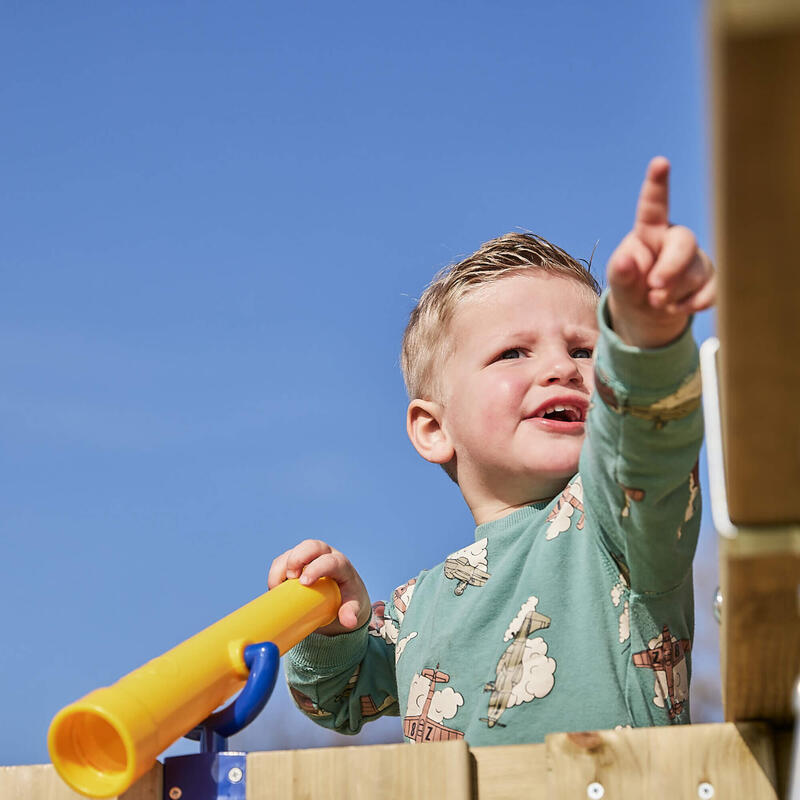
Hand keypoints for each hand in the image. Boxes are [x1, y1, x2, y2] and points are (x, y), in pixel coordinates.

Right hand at [267, 539, 370, 635]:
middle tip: (291, 578)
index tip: (305, 582)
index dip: (317, 568)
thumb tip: (349, 622)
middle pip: (311, 546)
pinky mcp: (295, 562)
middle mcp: (325, 555)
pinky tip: (274, 589)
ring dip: (282, 566)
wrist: (341, 596)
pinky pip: (282, 561)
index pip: (330, 561)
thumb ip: (351, 612)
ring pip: (293, 552)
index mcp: (341, 564)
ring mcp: (308, 557)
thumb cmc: (348, 599)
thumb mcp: (354, 606)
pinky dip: (275, 573)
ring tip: (277, 587)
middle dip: (298, 558)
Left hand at [607, 157, 715, 348]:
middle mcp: (676, 239)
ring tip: (655, 302)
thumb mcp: (619, 282)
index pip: (653, 206)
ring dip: (672, 296)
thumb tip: (627, 261)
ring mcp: (696, 258)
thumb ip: (620, 273)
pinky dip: (690, 306)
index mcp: (649, 231)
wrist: (648, 313)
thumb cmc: (631, 287)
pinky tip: (675, 308)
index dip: (657, 184)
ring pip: (694, 274)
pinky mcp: (712, 278)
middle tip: (654, 290)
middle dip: (670, 269)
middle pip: (684, 242)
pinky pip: (710, 292)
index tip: (660, 162)